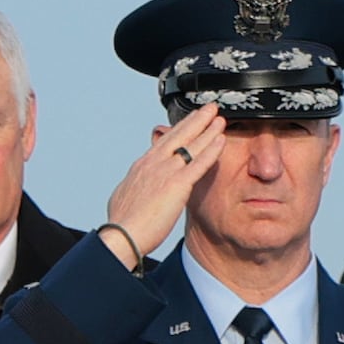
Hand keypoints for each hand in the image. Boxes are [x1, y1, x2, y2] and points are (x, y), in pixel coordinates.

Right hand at [97, 104, 230, 266]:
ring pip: (190, 145)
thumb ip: (136, 184)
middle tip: (209, 108)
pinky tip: (221, 139)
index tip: (190, 120)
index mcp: (141, 167)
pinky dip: (211, 149)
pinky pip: (198, 163)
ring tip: (220, 118)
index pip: (163, 142)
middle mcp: (152, 164)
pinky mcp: (176, 185)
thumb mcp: (125, 195)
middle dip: (195, 120)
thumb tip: (135, 182)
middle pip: (178, 136)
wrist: (121, 236)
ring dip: (207, 129)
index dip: (179, 129)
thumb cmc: (123, 223)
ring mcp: (164, 173)